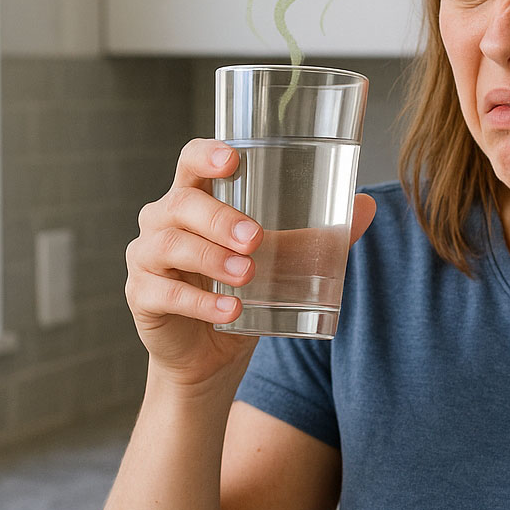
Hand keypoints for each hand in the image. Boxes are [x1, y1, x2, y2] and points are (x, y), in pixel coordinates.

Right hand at [124, 137, 376, 391]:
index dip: (206, 155)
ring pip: (169, 245)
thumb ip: (319, 234)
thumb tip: (367, 205)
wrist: (212, 354)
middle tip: (256, 239)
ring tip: (247, 275)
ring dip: (210, 259)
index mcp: (196, 199)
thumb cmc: (244, 290)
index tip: (232, 160)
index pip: (190, 162)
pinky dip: (200, 303)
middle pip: (180, 203)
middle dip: (219, 218)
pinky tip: (230, 312)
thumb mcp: (283, 260)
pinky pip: (164, 294)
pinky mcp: (142, 297)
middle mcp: (164, 221)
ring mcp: (148, 258)